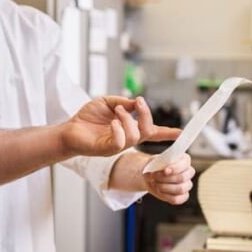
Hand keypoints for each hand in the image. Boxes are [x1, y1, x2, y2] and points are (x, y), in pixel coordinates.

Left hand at [61, 96, 179, 156]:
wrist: (69, 129)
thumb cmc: (88, 118)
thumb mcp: (108, 103)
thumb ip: (124, 103)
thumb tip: (138, 102)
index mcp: (130, 128)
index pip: (153, 132)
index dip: (168, 133)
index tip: (182, 133)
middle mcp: (127, 139)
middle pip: (147, 131)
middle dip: (146, 115)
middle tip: (139, 102)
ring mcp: (118, 146)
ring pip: (135, 136)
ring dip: (128, 119)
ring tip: (117, 110)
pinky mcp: (107, 150)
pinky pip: (120, 142)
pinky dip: (119, 129)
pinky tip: (112, 123)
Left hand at [141, 153, 194, 204]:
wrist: (151, 175)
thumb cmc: (155, 166)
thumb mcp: (154, 161)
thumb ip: (159, 163)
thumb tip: (164, 171)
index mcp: (184, 160)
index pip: (185, 164)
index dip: (175, 168)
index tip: (165, 171)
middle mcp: (188, 172)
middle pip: (182, 178)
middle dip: (165, 178)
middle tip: (154, 176)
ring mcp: (187, 185)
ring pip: (180, 189)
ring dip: (164, 187)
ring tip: (154, 183)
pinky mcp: (182, 196)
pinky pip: (177, 199)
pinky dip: (165, 196)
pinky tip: (158, 190)